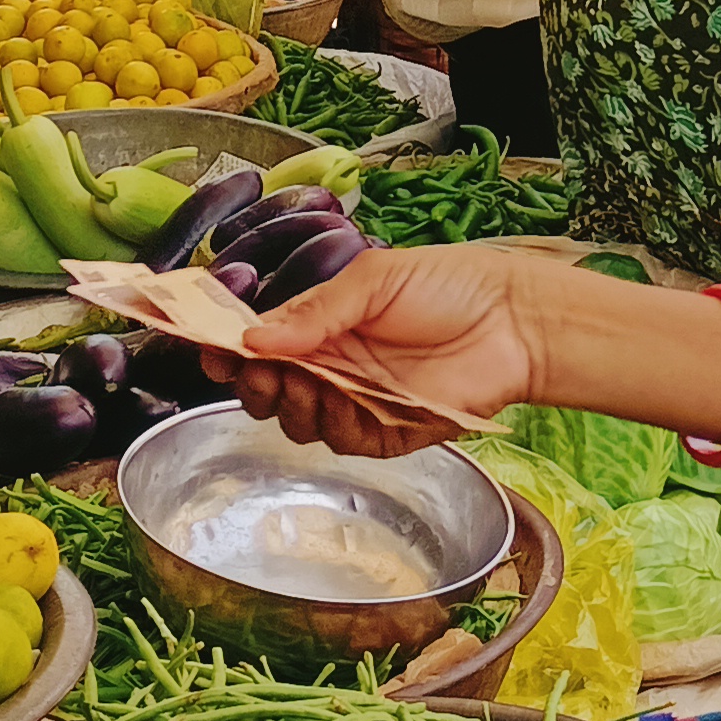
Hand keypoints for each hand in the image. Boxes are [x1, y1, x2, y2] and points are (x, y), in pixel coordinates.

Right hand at [232, 240, 544, 453]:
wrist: (514, 322)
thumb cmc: (450, 286)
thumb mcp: (374, 279)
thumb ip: (314, 310)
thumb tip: (253, 337)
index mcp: (323, 325)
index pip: (260, 342)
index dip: (228, 349)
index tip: (207, 348)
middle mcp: (332, 366)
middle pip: (266, 389)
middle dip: (250, 382)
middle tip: (254, 369)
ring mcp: (355, 402)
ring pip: (295, 420)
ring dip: (287, 403)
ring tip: (301, 380)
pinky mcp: (383, 433)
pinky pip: (339, 440)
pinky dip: (329, 424)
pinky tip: (337, 400)